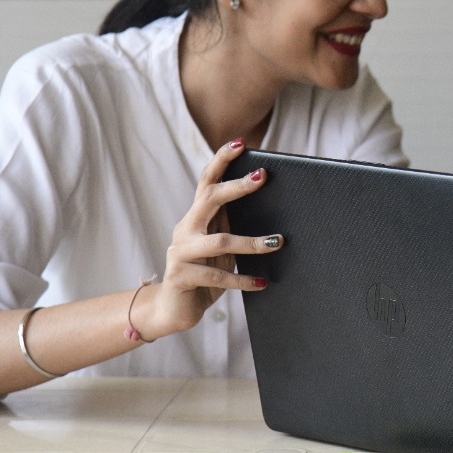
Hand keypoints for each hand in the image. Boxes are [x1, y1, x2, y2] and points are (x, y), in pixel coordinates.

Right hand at [140, 139, 282, 339]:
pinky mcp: (182, 277)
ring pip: (220, 241)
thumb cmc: (204, 273)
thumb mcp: (218, 246)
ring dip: (252, 242)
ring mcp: (180, 252)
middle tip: (262, 177)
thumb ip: (229, 225)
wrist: (174, 310)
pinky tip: (262, 283)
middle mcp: (185, 229)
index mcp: (195, 218)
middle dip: (236, 187)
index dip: (222, 160)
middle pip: (209, 199)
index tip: (241, 142)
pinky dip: (243, 280)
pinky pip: (218, 276)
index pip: (207, 181)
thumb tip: (266, 203)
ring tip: (278, 243)